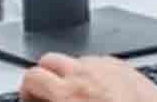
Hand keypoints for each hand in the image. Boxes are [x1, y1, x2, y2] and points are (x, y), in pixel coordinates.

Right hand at [21, 54, 156, 101]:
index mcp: (69, 94)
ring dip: (72, 73)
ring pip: (78, 59)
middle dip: (46, 76)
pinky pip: (103, 63)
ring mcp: (109, 67)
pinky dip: (97, 72)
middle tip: (49, 95)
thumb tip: (45, 100)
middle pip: (50, 60)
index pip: (32, 77)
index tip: (31, 100)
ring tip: (78, 95)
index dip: (27, 90)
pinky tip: (103, 90)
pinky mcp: (129, 68)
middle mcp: (87, 74)